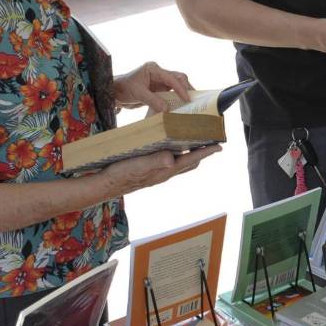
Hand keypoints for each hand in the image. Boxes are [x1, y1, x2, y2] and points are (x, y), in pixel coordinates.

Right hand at [100, 145, 220, 195]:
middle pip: (190, 162)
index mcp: (165, 170)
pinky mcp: (150, 171)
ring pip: (180, 163)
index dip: (206, 152)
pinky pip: (169, 162)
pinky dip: (176, 154)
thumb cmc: (120, 174)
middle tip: (210, 140)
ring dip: (190, 153)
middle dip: (202, 152)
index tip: (219, 145)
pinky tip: (170, 146)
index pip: (191, 159)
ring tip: (195, 140)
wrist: (105, 185)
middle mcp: (165, 172)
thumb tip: (172, 159)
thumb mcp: (137, 165)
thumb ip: (155, 162)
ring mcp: (158, 173)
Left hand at [113, 61, 193, 112]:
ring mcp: (160, 82)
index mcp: (154, 69)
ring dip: (183, 94)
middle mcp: (159, 74)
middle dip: (186, 88)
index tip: (186, 98)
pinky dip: (176, 100)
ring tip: (189, 104)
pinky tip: (180, 106)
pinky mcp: (159, 90)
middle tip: (193, 100)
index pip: (171, 77)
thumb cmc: (123, 88)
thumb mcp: (137, 93)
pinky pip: (171, 94)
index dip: (180, 88)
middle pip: (178, 78)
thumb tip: (167, 109)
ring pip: (177, 86)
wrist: (114, 93)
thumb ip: (152, 100)